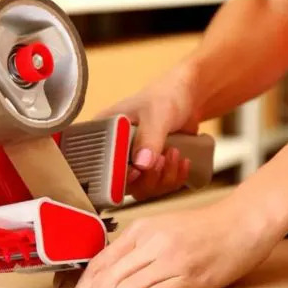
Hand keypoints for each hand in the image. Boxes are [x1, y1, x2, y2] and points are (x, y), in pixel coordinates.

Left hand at [68, 196, 281, 287]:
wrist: (243, 223)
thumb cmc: (203, 229)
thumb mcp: (161, 229)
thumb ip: (137, 250)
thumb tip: (112, 279)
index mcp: (139, 231)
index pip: (99, 264)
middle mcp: (149, 243)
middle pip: (106, 281)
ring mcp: (169, 260)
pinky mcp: (189, 277)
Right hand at [97, 62, 200, 200]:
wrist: (187, 99)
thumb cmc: (166, 97)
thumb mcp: (157, 114)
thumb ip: (149, 138)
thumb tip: (142, 164)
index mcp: (104, 136)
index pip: (100, 167)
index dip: (117, 176)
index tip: (136, 170)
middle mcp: (114, 154)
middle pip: (122, 185)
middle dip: (148, 177)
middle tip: (162, 158)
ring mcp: (132, 164)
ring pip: (142, 189)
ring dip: (164, 178)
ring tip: (175, 153)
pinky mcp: (149, 172)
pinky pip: (158, 189)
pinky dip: (174, 179)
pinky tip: (182, 162)